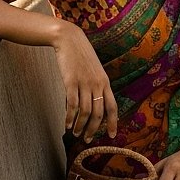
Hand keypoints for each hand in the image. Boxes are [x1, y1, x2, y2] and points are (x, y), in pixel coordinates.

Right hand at [52, 22, 117, 141]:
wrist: (70, 40)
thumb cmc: (82, 56)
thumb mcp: (95, 70)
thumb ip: (97, 85)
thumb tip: (96, 104)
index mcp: (105, 82)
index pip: (112, 107)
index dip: (113, 123)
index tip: (112, 136)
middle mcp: (97, 84)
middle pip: (99, 113)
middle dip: (94, 129)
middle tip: (87, 139)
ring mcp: (84, 83)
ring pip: (85, 112)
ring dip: (80, 126)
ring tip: (75, 133)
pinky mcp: (71, 82)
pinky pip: (72, 105)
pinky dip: (69, 117)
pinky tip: (66, 124)